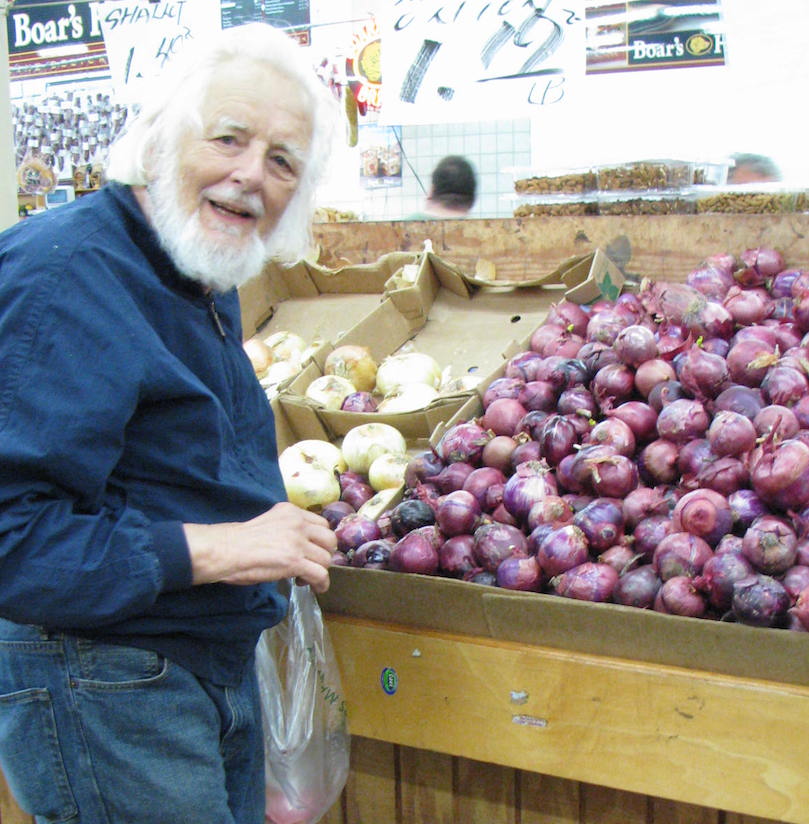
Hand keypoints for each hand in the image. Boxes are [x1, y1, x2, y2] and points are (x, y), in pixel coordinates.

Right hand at [185, 502, 336, 592]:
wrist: (225, 550)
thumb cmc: (239, 540)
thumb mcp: (270, 523)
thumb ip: (287, 528)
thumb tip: (300, 544)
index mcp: (291, 511)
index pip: (320, 524)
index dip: (319, 540)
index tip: (311, 551)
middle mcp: (298, 523)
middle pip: (329, 539)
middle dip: (324, 554)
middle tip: (312, 564)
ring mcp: (297, 541)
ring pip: (326, 558)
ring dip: (320, 570)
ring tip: (304, 577)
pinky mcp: (295, 560)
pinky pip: (320, 574)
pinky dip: (321, 584)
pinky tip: (315, 588)